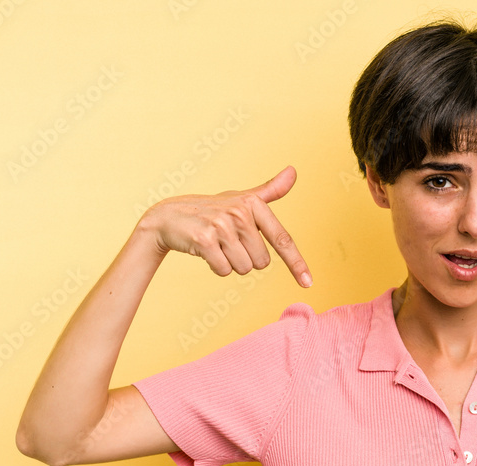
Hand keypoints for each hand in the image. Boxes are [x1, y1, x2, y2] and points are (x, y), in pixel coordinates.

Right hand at [137, 166, 311, 286]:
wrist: (168, 216)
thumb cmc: (211, 209)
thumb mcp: (241, 199)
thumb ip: (270, 190)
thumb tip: (294, 171)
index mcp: (254, 203)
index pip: (282, 239)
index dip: (297, 263)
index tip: (308, 283)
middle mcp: (240, 212)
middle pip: (261, 262)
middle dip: (246, 259)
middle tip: (229, 243)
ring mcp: (221, 225)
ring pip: (244, 268)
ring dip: (231, 263)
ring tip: (217, 246)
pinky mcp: (204, 239)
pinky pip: (224, 270)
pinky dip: (216, 267)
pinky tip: (205, 252)